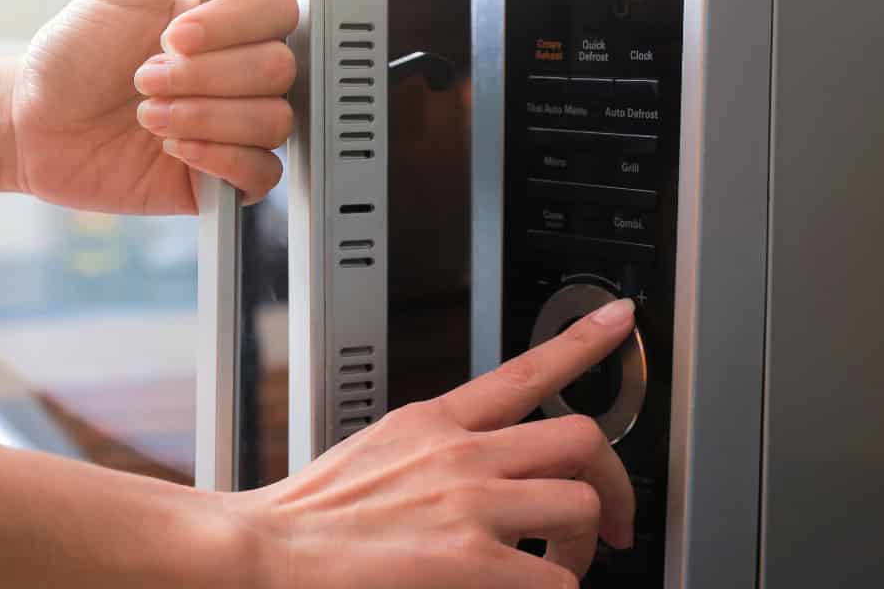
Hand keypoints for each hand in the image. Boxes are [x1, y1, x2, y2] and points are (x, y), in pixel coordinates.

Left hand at [4, 0, 297, 213]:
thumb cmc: (73, 57)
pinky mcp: (223, 179)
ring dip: (202, 119)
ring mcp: (234, 126)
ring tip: (151, 116)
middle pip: (278, 70)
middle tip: (146, 78)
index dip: (230, 27)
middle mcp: (237, 74)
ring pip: (272, 123)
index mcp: (225, 24)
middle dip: (203, 77)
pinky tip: (176, 150)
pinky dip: (218, 161)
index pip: (277, 13)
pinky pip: (261, 175)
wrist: (35, 125)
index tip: (174, 34)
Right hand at [228, 299, 638, 588]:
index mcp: (434, 422)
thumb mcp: (375, 453)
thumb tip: (474, 474)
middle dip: (610, 483)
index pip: (524, 370)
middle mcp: (461, 454)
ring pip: (580, 504)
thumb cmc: (309, 517)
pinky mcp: (470, 562)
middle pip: (580, 439)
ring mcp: (470, 504)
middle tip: (609, 521)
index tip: (619, 321)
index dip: (583, 342)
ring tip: (555, 568)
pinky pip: (557, 580)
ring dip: (581, 546)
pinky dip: (555, 588)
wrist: (263, 551)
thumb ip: (431, 451)